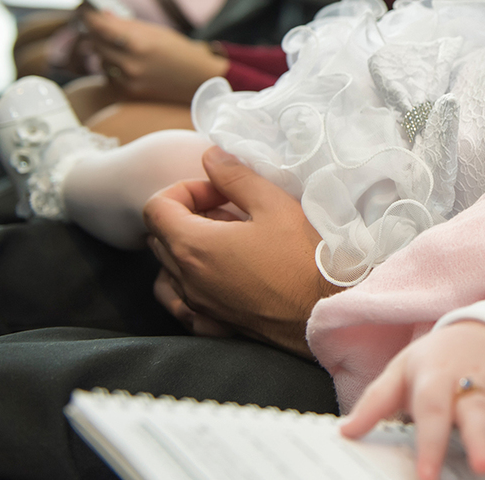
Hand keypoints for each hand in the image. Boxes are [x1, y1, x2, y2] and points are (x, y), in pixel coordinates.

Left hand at [80, 8, 228, 102]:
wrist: (198, 80)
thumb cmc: (179, 51)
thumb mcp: (155, 31)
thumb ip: (126, 24)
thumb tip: (102, 14)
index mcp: (137, 43)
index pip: (99, 26)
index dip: (88, 16)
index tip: (84, 8)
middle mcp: (129, 63)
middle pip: (95, 42)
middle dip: (94, 30)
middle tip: (97, 22)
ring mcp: (127, 80)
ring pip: (99, 58)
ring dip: (103, 48)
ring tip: (118, 43)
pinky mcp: (127, 91)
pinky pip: (108, 73)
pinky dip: (111, 64)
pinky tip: (125, 60)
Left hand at [142, 146, 337, 355]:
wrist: (329, 309)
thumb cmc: (304, 257)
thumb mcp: (274, 204)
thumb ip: (235, 177)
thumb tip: (211, 157)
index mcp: (194, 247)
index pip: (156, 208)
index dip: (185, 189)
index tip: (220, 192)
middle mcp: (186, 281)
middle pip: (160, 237)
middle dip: (189, 214)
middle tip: (230, 210)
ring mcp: (198, 307)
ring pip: (169, 271)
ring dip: (190, 248)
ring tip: (228, 241)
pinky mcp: (214, 326)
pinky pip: (182, 304)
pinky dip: (189, 284)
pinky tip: (218, 276)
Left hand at [340, 321, 484, 479]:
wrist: (475, 332)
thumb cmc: (435, 361)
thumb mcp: (400, 372)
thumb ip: (375, 402)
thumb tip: (348, 430)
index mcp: (438, 377)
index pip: (432, 410)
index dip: (429, 441)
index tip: (426, 475)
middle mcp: (471, 383)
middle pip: (477, 410)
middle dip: (481, 437)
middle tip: (482, 466)